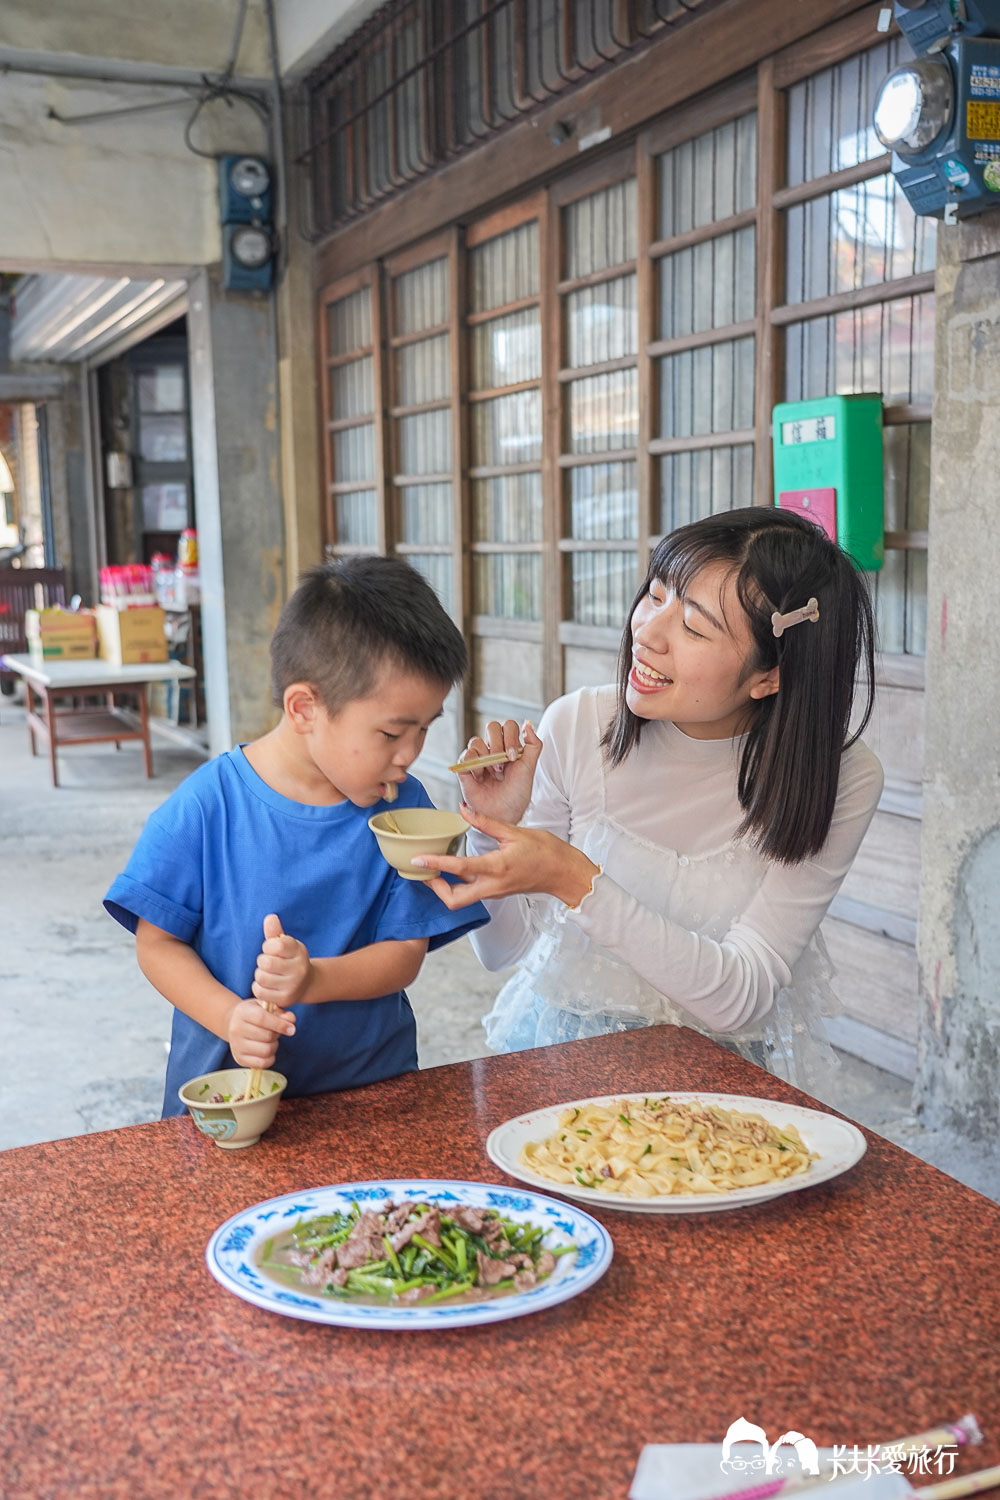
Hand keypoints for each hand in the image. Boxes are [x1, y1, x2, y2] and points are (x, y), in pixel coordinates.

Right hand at [226, 995, 295, 1068]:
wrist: (235, 1023)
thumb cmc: (255, 1013)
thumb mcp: (266, 1007)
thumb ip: (280, 1012)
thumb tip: (291, 1019)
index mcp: (242, 1012)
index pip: (262, 1018)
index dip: (279, 1024)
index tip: (291, 1029)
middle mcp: (236, 1029)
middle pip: (266, 1036)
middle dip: (277, 1034)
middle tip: (276, 1031)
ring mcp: (236, 1045)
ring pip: (266, 1051)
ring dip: (274, 1046)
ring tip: (271, 1040)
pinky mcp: (239, 1058)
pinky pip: (262, 1063)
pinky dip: (270, 1058)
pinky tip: (268, 1050)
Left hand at [252, 913, 312, 1007]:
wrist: (307, 984)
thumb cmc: (290, 960)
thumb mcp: (286, 944)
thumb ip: (275, 932)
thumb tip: (270, 918)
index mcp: (299, 951)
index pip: (276, 945)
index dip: (268, 946)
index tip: (271, 949)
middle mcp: (299, 968)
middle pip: (266, 962)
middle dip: (262, 961)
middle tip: (268, 964)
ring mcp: (293, 985)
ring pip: (261, 977)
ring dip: (260, 975)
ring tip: (268, 974)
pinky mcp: (285, 998)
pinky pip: (260, 991)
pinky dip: (258, 987)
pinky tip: (266, 985)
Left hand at [412, 804, 598, 910]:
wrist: (563, 872)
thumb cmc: (545, 851)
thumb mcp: (514, 831)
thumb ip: (485, 822)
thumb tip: (462, 809)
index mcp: (496, 867)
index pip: (459, 868)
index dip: (435, 864)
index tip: (417, 859)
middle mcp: (492, 886)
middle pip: (454, 900)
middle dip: (434, 888)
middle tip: (422, 870)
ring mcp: (494, 892)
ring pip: (461, 899)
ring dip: (443, 887)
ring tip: (432, 867)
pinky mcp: (496, 892)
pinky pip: (470, 892)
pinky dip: (457, 883)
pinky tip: (452, 867)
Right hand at [455, 719, 542, 825]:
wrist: (504, 813)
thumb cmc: (517, 792)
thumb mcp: (530, 767)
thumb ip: (533, 744)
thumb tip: (528, 724)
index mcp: (509, 746)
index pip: (508, 726)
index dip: (510, 737)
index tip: (514, 757)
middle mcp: (493, 748)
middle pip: (491, 727)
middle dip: (498, 745)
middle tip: (503, 765)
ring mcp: (479, 757)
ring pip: (476, 740)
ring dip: (487, 759)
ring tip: (493, 775)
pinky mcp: (466, 767)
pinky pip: (465, 755)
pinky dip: (473, 765)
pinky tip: (480, 778)